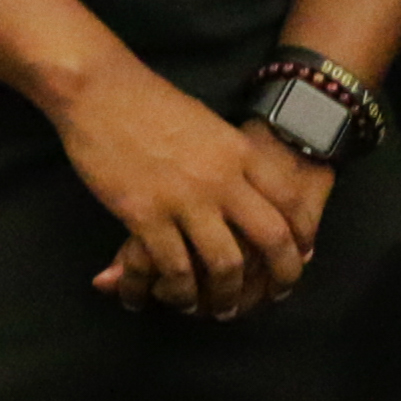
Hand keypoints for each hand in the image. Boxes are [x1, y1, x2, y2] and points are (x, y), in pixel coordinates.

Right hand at [51, 63, 313, 318]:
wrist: (99, 91)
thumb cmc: (148, 102)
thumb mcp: (206, 124)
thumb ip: (229, 158)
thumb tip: (246, 185)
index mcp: (240, 151)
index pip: (289, 201)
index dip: (301, 235)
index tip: (300, 254)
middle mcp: (222, 179)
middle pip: (271, 238)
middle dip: (281, 274)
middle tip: (275, 294)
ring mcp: (185, 200)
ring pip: (224, 264)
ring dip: (226, 294)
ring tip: (220, 309)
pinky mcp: (146, 217)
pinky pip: (175, 270)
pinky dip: (179, 293)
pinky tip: (174, 299)